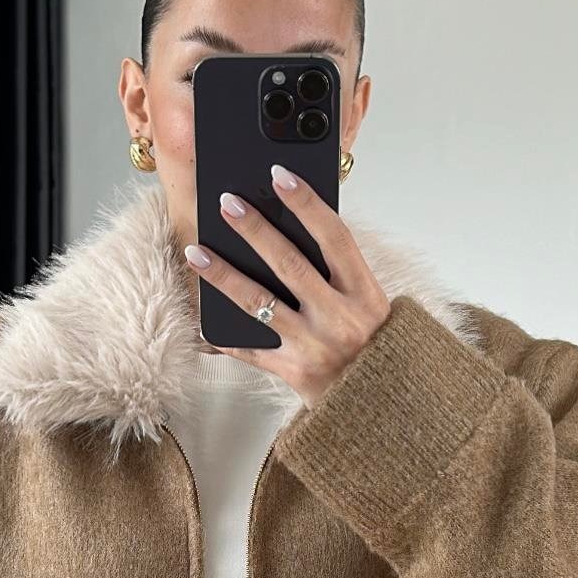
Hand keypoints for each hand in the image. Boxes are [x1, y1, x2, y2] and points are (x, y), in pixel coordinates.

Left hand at [185, 164, 391, 408]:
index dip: (307, 204)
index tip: (280, 175)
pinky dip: (223, 334)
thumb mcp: (369, 302)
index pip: (335, 237)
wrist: (382, 403)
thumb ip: (338, 270)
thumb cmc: (373, 343)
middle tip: (226, 202)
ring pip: (260, 303)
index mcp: (364, 293)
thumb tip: (290, 226)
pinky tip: (200, 317)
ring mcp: (314, 346)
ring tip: (195, 252)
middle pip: (290, 265)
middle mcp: (339, 318)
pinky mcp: (293, 371)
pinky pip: (251, 350)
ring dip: (223, 275)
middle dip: (255, 231)